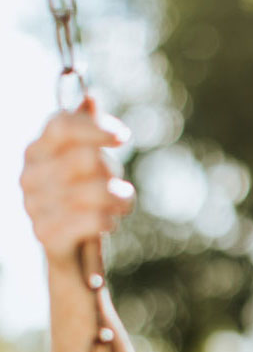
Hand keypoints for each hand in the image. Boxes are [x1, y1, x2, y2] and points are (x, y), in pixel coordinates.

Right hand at [20, 98, 134, 267]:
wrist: (72, 254)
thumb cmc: (83, 199)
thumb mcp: (88, 161)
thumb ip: (87, 129)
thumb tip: (89, 97)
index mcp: (38, 149)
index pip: (62, 126)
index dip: (95, 128)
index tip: (123, 137)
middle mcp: (29, 175)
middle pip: (84, 159)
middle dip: (110, 171)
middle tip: (119, 185)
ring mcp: (34, 205)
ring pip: (93, 191)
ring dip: (118, 199)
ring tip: (121, 203)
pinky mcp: (45, 234)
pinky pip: (89, 220)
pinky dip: (106, 220)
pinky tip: (108, 222)